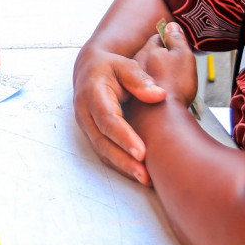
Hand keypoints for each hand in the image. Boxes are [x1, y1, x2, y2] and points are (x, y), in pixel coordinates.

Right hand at [73, 45, 168, 184]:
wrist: (91, 68)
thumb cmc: (110, 66)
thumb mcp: (125, 65)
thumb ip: (140, 80)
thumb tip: (159, 95)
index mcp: (92, 93)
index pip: (107, 119)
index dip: (123, 137)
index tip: (142, 152)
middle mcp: (84, 113)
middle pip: (102, 142)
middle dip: (123, 160)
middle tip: (145, 175)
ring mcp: (86, 126)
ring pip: (102, 151)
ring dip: (123, 167)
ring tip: (146, 179)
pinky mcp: (92, 134)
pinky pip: (104, 153)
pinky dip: (120, 165)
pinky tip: (138, 173)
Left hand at [132, 22, 197, 108]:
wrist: (162, 121)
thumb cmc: (174, 87)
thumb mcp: (182, 57)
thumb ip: (176, 40)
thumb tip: (171, 26)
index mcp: (147, 54)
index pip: (156, 40)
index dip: (167, 41)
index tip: (175, 46)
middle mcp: (135, 69)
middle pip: (148, 59)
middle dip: (159, 61)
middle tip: (174, 68)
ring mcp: (132, 88)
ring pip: (144, 79)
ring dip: (154, 80)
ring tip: (168, 87)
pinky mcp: (134, 106)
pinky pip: (143, 98)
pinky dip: (151, 98)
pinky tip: (160, 104)